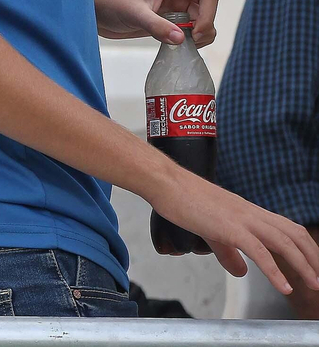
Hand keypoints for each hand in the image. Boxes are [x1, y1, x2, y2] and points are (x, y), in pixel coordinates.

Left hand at [93, 0, 217, 44]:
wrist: (96, 12)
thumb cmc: (112, 4)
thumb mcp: (134, 14)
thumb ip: (157, 26)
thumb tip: (181, 39)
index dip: (209, 15)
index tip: (195, 32)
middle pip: (208, 12)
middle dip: (205, 29)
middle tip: (191, 43)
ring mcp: (176, 10)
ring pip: (202, 23)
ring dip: (200, 37)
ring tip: (185, 46)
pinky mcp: (169, 23)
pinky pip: (190, 33)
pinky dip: (191, 42)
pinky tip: (178, 47)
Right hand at [148, 169, 318, 294]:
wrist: (165, 182)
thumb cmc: (183, 200)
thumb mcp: (210, 230)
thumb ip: (228, 252)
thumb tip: (241, 271)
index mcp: (249, 212)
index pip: (288, 229)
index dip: (306, 248)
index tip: (313, 266)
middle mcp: (252, 214)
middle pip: (295, 235)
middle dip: (313, 258)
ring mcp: (243, 219)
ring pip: (285, 243)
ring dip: (304, 266)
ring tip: (314, 285)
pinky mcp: (230, 228)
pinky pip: (259, 252)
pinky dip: (275, 271)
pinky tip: (284, 286)